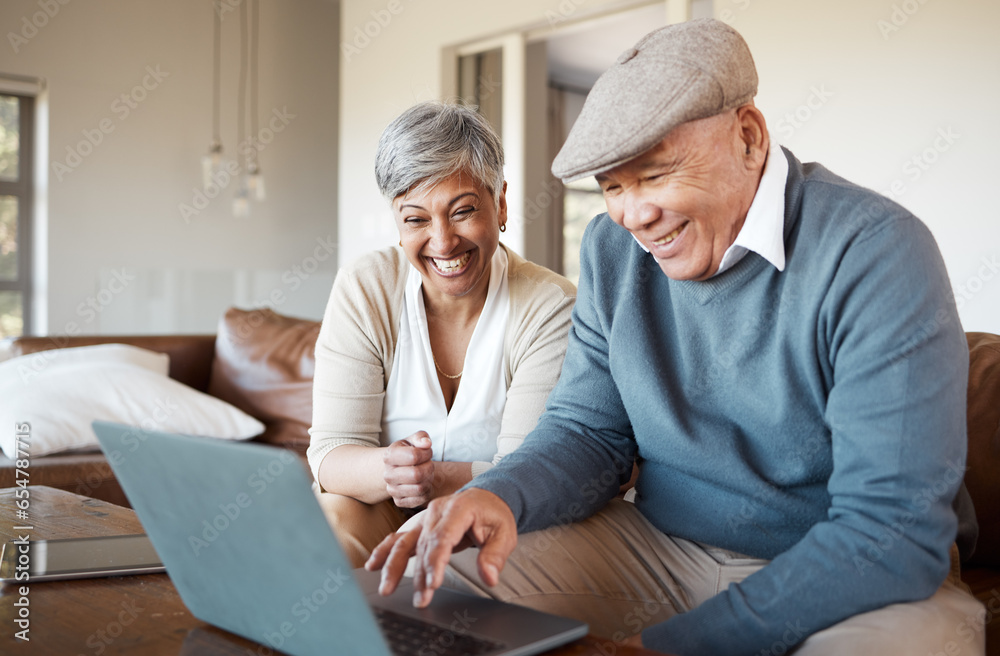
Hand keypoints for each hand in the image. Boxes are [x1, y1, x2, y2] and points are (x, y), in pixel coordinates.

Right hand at [365, 488, 517, 607]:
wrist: (485, 497)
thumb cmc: (494, 515)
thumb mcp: (504, 534)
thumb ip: (495, 556)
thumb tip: (489, 578)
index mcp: (459, 509)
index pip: (444, 537)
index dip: (437, 561)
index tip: (434, 583)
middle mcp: (436, 511)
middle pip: (423, 545)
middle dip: (420, 574)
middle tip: (421, 598)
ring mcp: (424, 518)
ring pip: (405, 542)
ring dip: (395, 567)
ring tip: (387, 589)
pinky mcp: (419, 525)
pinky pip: (398, 537)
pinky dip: (384, 551)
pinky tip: (373, 565)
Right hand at [383, 432, 434, 507]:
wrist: (397, 469)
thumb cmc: (408, 452)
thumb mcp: (413, 440)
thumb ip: (421, 437)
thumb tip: (426, 443)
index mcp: (389, 456)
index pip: (414, 456)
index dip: (426, 453)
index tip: (427, 452)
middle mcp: (387, 474)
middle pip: (417, 474)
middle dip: (429, 468)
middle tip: (429, 464)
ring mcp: (392, 490)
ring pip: (420, 488)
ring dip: (428, 480)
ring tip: (426, 474)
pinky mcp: (399, 502)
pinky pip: (420, 499)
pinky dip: (427, 491)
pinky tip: (423, 483)